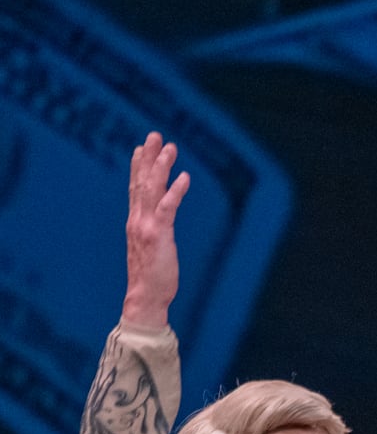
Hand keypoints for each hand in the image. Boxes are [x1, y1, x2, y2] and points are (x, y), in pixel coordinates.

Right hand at [121, 133, 189, 329]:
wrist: (145, 297)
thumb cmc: (151, 278)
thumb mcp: (151, 250)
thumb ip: (153, 234)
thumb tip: (159, 228)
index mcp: (136, 223)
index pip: (136, 189)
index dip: (139, 167)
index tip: (141, 148)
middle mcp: (138, 220)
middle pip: (142, 182)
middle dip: (149, 158)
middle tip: (155, 136)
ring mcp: (147, 226)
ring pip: (152, 189)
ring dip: (161, 167)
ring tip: (170, 148)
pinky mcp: (159, 236)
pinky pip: (168, 208)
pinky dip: (176, 191)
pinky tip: (184, 177)